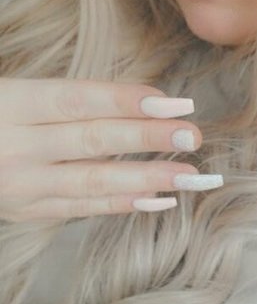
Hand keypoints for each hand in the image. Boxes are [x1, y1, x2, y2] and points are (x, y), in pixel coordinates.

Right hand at [0, 77, 220, 222]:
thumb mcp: (16, 91)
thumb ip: (69, 98)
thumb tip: (144, 103)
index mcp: (13, 103)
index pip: (79, 100)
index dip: (128, 101)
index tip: (174, 103)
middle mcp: (15, 145)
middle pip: (91, 140)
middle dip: (147, 139)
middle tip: (192, 136)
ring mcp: (20, 184)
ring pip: (91, 182)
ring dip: (145, 179)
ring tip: (187, 175)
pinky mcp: (26, 211)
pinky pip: (81, 209)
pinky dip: (121, 205)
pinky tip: (159, 199)